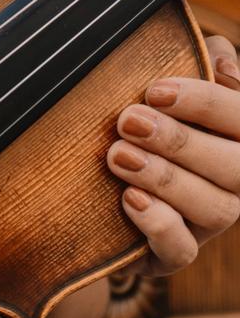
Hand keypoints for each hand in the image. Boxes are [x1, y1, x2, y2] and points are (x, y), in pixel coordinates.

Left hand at [109, 35, 239, 276]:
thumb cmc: (138, 135)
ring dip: (165, 178)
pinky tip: (130, 200)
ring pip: (214, 208)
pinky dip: (159, 225)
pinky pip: (181, 251)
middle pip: (235, 166)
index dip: (206, 102)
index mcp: (239, 142)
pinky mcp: (170, 257)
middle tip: (128, 121)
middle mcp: (234, 186)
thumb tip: (220, 60)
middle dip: (180, 141)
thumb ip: (197, 65)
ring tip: (118, 155)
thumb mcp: (164, 98)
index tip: (155, 89)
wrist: (93, 203)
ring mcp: (206, 227)